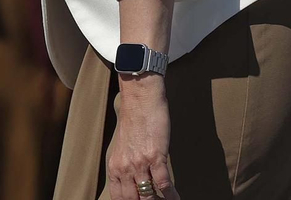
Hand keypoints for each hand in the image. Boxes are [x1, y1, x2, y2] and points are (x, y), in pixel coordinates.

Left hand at [106, 76, 176, 198]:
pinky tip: (176, 198)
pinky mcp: (155, 156)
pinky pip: (163, 184)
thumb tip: (134, 185)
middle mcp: (124, 167)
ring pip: (148, 196)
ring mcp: (139, 163)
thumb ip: (126, 167)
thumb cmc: (133, 123)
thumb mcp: (122, 148)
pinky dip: (171, 195)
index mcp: (114, 166)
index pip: (118, 197)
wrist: (140, 100)